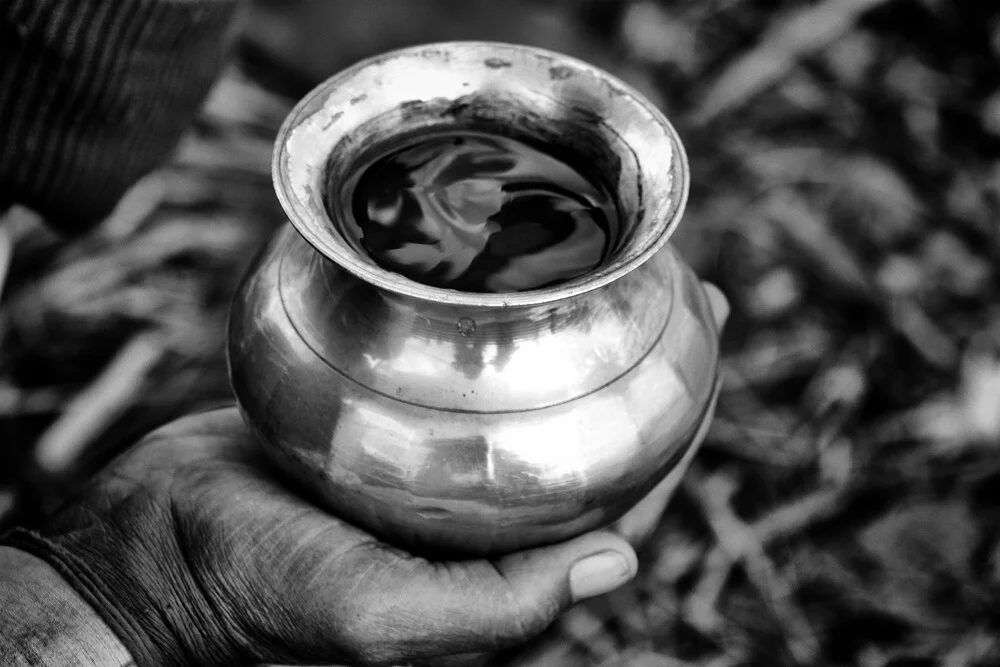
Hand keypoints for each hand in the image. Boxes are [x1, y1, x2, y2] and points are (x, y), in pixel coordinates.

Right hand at [17, 285, 727, 666]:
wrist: (146, 560)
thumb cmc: (256, 604)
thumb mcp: (381, 623)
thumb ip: (498, 608)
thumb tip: (622, 563)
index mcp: (496, 577)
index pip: (618, 503)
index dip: (672, 433)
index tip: (709, 352)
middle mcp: (473, 525)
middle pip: (582, 439)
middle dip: (640, 370)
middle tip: (683, 289)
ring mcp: (425, 475)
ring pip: (523, 400)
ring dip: (571, 341)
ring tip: (614, 269)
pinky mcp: (372, 430)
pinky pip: (450, 379)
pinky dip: (487, 334)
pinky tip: (503, 284)